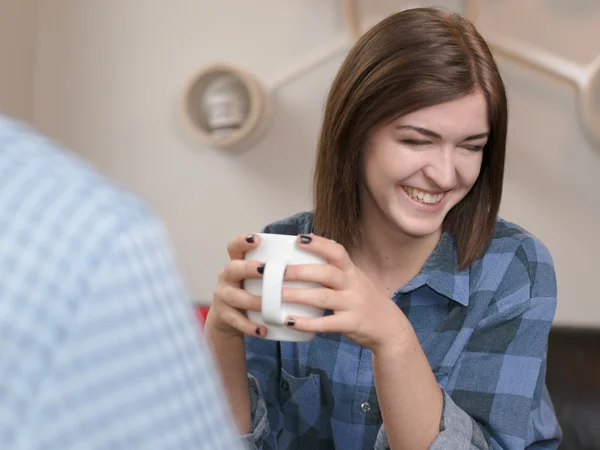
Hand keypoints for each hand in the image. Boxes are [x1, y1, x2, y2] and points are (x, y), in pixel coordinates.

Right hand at [205, 233, 267, 339]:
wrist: (229, 320)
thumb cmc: (252, 291)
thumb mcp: (257, 276)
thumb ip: (276, 262)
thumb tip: (311, 240)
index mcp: (237, 263)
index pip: (234, 247)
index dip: (242, 241)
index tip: (257, 239)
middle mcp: (227, 277)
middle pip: (233, 268)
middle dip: (248, 268)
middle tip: (264, 269)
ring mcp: (223, 296)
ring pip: (235, 297)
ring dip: (253, 301)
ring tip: (268, 305)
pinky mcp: (223, 316)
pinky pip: (236, 321)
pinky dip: (250, 326)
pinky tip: (263, 330)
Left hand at [281, 234, 411, 351]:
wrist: (391, 329)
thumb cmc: (366, 301)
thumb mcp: (355, 280)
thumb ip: (336, 270)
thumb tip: (306, 253)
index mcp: (352, 271)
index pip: (337, 251)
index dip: (318, 244)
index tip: (298, 239)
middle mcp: (353, 285)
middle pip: (326, 273)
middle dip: (300, 271)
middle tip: (278, 272)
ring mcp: (353, 305)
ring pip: (323, 297)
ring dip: (298, 296)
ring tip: (276, 296)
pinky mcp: (351, 324)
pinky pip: (327, 323)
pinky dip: (307, 323)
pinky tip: (290, 321)